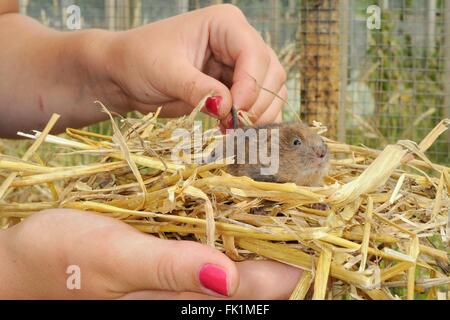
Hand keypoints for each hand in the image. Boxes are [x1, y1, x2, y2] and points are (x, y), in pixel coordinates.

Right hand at [0, 209, 300, 298]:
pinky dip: (230, 209)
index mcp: (188, 296)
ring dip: (262, 216)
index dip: (296, 256)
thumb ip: (170, 270)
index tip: (319, 219)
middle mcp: (195, 284)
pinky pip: (214, 231)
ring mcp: (185, 263)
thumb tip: (229, 279)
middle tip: (304, 187)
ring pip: (241, 245)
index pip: (263, 285)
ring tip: (280, 178)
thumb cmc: (63, 260)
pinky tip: (235, 185)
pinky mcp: (171, 245)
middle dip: (287, 231)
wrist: (28, 258)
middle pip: (260, 265)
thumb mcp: (115, 261)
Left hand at [97, 4, 285, 126]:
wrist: (126, 75)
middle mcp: (239, 42)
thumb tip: (227, 108)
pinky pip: (259, 107)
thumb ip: (198, 88)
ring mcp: (240, 67)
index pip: (254, 54)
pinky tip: (230, 132)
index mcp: (224, 24)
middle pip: (271, 73)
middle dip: (257, 104)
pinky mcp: (236, 89)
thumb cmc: (139, 60)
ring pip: (272, 92)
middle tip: (234, 128)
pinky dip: (251, 123)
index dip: (251, 85)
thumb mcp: (166, 72)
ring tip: (231, 132)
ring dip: (258, 117)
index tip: (234, 112)